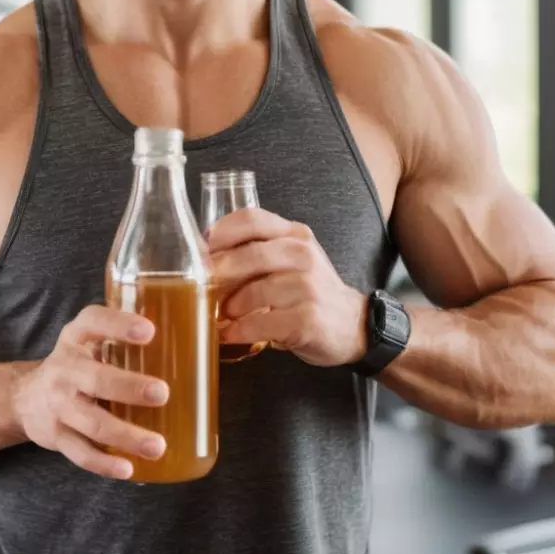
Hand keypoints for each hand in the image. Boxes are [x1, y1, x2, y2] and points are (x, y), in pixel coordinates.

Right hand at [11, 305, 169, 478]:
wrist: (25, 396)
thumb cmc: (75, 364)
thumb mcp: (88, 340)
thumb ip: (121, 338)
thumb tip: (186, 342)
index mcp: (75, 338)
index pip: (93, 321)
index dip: (119, 324)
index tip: (149, 331)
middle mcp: (64, 368)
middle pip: (95, 378)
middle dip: (129, 387)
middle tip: (162, 393)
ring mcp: (58, 405)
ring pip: (93, 423)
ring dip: (126, 435)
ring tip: (158, 445)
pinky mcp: (56, 436)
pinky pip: (81, 453)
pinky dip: (105, 463)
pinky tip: (129, 468)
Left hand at [208, 208, 367, 367]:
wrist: (355, 325)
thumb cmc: (310, 291)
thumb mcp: (291, 260)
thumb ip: (258, 251)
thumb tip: (204, 256)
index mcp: (295, 235)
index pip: (253, 219)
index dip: (222, 231)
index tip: (202, 247)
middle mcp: (303, 255)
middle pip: (250, 255)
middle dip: (218, 273)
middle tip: (199, 287)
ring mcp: (308, 287)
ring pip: (254, 291)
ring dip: (229, 306)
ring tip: (218, 314)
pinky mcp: (307, 319)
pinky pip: (261, 323)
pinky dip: (239, 330)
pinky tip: (229, 334)